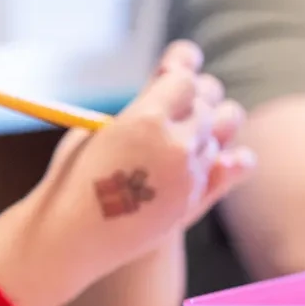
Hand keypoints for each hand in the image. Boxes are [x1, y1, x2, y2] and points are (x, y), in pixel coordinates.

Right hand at [0, 41, 254, 296]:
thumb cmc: (73, 180)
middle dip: (194, 96)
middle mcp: (175, 146)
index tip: (178, 65)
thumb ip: (137, 106)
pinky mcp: (196, 200)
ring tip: (189, 128)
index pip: (185, 80)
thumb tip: (169, 82)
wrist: (70, 239)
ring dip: (210, 123)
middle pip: (207, 102)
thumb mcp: (95, 130)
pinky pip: (234, 166)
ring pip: (222, 131)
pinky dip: (231, 156)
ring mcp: (190, 176)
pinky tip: (218, 154)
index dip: (180, 70)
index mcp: (144, 121)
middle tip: (179, 98)